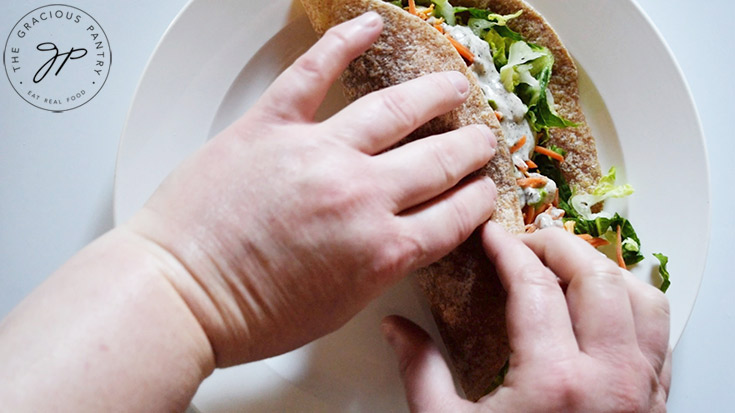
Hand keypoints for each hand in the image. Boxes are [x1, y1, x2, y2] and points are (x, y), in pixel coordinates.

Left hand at [123, 12, 497, 366]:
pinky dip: (343, 42)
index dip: (478, 199)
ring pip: (394, 110)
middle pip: (438, 161)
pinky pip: (313, 72)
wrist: (179, 296)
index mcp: (382, 250)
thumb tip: (399, 238)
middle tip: (482, 138)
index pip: (454, 216)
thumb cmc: (249, 315)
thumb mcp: (338, 307)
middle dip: (471, 148)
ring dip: (434, 94)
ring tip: (454, 85)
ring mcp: (317, 154)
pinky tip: (370, 24)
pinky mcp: (270, 126)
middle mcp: (361, 196)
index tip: (485, 188)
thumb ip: (379, 268)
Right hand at [382, 224, 670, 411]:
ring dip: (604, 270)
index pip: (534, 286)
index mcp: (555, 382)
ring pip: (642, 298)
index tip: (493, 236)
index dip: (508, 250)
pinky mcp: (657, 406)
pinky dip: (635, 305)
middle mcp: (611, 379)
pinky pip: (661, 334)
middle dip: (558, 245)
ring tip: (570, 267)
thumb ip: (421, 372)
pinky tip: (606, 308)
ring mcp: (643, 391)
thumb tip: (397, 330)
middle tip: (528, 241)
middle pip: (596, 277)